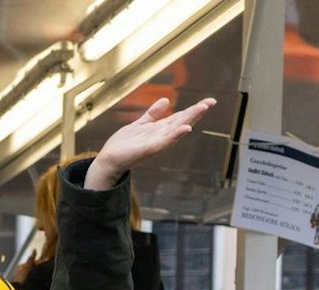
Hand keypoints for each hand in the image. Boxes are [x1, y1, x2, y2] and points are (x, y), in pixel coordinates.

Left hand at [86, 97, 216, 189]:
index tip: (210, 101)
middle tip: (210, 102)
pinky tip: (185, 129)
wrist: (109, 160)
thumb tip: (166, 99)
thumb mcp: (140, 124)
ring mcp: (155, 143)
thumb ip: (153, 114)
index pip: (180, 116)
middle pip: (181, 121)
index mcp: (160, 128)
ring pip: (175, 130)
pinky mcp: (147, 149)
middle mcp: (161, 135)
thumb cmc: (124, 144)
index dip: (194, 109)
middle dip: (195, 112)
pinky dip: (175, 135)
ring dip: (189, 120)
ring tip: (201, 110)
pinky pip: (164, 142)